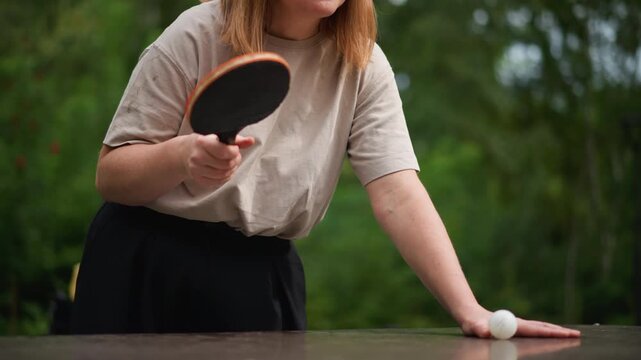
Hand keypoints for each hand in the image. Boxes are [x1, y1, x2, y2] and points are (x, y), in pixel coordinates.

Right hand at [182, 133, 254, 187]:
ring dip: (231, 170)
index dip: (234, 152)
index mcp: (202, 142)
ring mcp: (196, 169)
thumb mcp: (218, 136)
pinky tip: (225, 171)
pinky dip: (225, 177)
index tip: (235, 149)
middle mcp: (197, 157)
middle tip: (235, 157)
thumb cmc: (206, 143)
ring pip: (223, 174)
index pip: (224, 152)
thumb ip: (236, 139)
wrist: (186, 152)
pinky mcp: (198, 179)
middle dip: (235, 161)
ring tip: (231, 163)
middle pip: (225, 165)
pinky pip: (217, 182)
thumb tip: (251, 141)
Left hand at [459, 305, 580, 337]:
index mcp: (512, 325)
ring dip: (554, 330)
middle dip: (559, 331)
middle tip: (577, 335)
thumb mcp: (473, 327)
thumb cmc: (471, 323)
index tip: (566, 334)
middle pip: (542, 327)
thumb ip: (479, 329)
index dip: (551, 333)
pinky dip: (546, 330)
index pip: (535, 330)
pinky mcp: (514, 327)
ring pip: (540, 327)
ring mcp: (517, 325)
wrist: (469, 314)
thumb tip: (485, 331)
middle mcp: (517, 324)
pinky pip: (534, 329)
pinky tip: (550, 333)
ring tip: (569, 334)